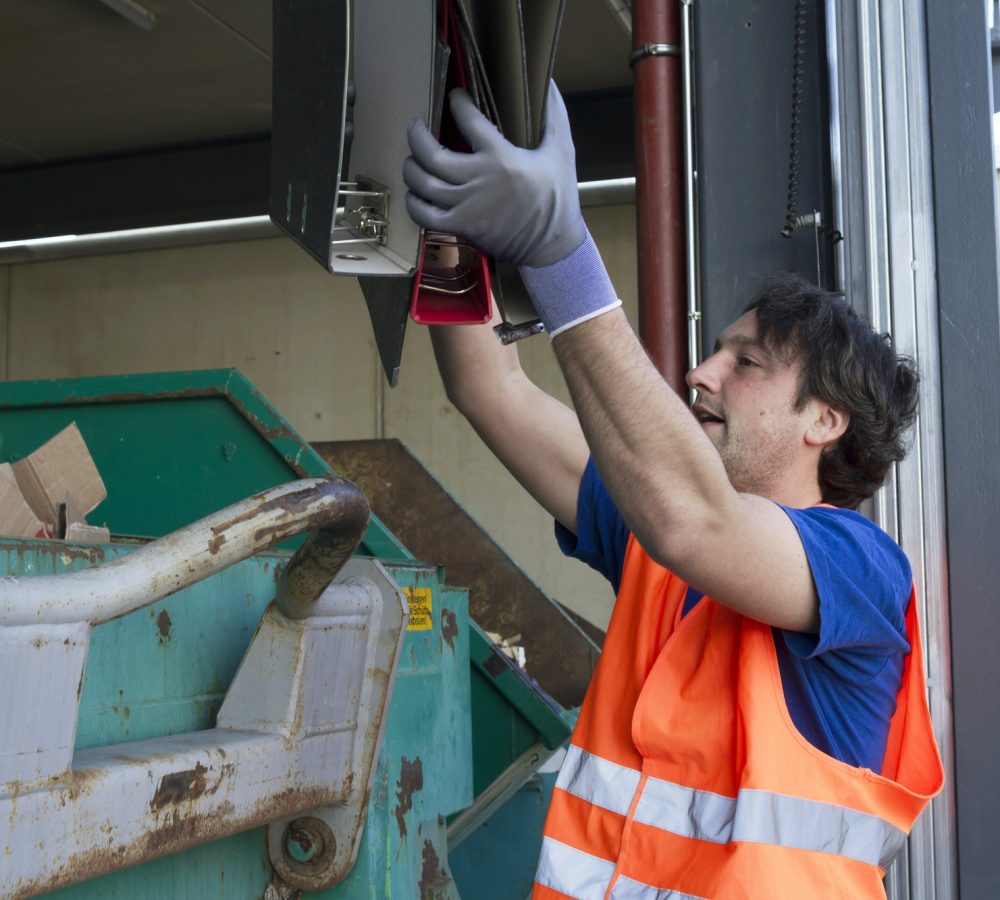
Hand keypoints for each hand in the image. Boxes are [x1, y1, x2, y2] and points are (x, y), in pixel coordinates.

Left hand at [403, 81, 585, 268]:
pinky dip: (413, 203)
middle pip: (431, 154)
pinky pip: (423, 215)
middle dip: (416, 136)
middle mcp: (478, 179)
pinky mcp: (460, 227)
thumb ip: (554, 116)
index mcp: (501, 157)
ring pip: (423, 183)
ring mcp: (466, 206)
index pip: (468, 120)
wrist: (552, 246)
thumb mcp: (562, 152)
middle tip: (416, 127)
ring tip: (413, 160)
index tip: (455, 97)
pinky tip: (415, 194)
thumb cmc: (557, 199)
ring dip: (411, 168)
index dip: (458, 103)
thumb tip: (549, 82)